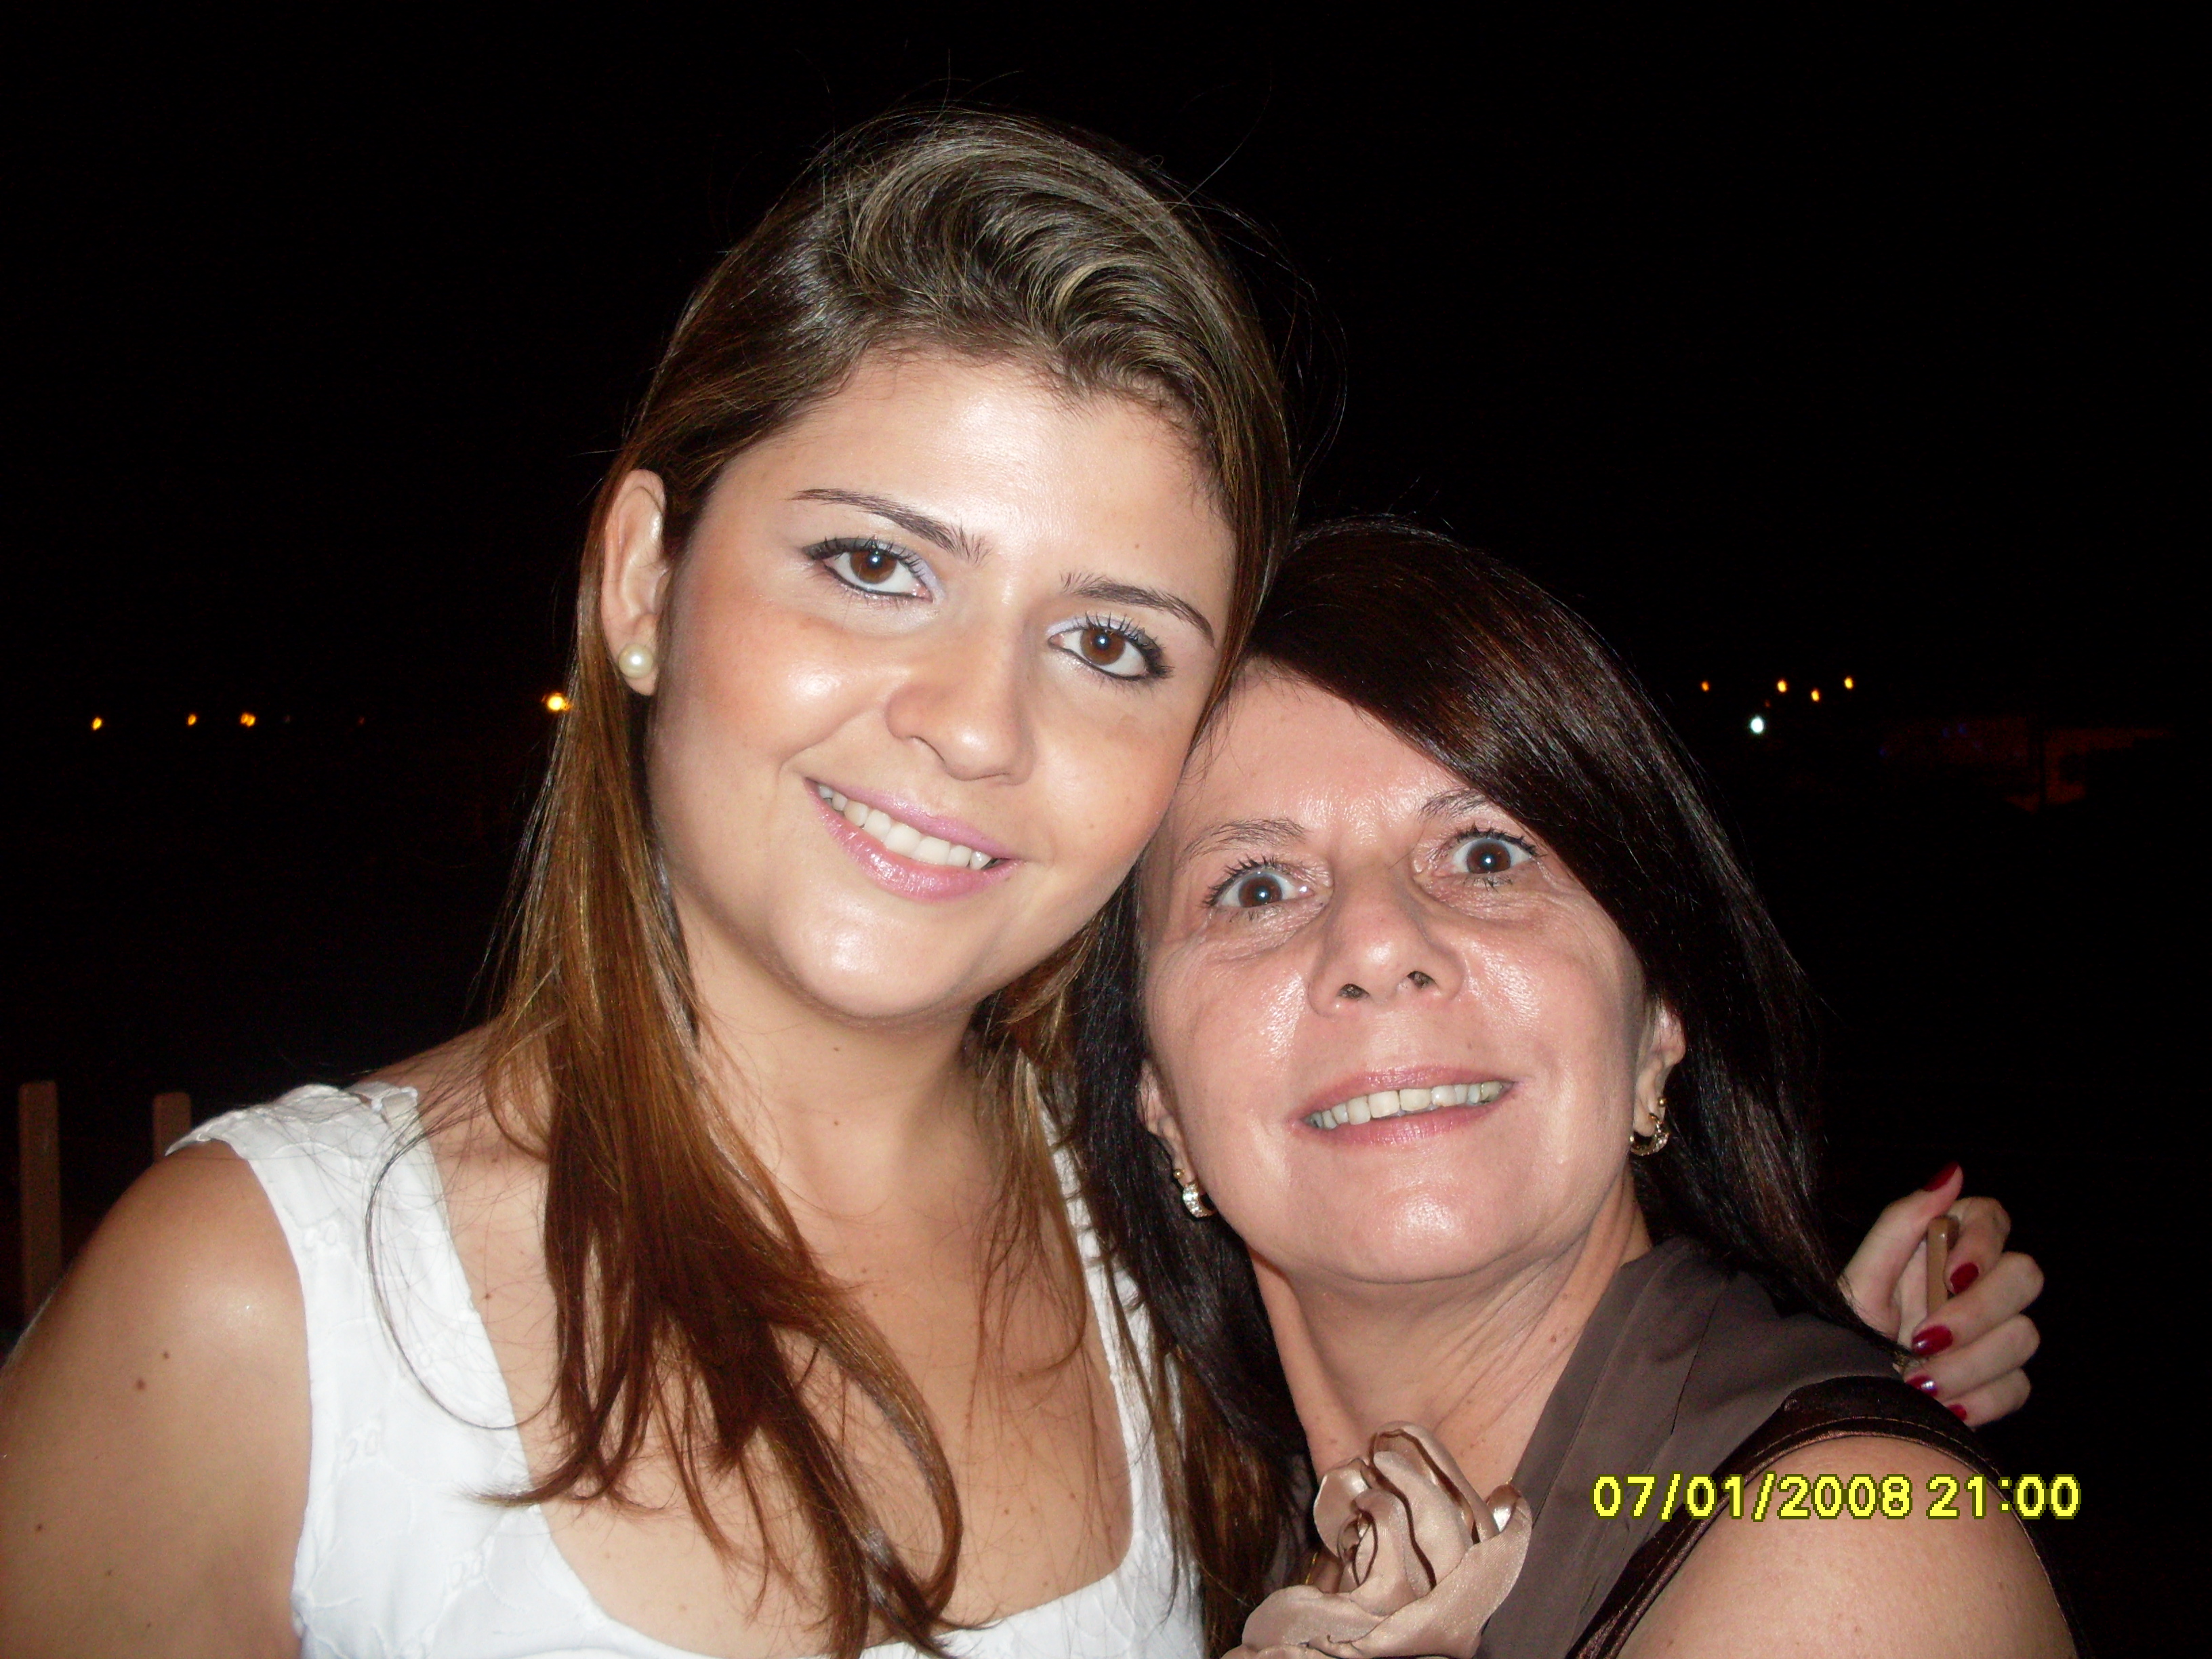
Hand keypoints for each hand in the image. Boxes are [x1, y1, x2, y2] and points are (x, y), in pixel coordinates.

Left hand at [1840, 1163, 2043, 1427]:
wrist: (1845, 1399)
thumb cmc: (1846, 1333)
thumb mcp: (1862, 1279)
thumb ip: (1902, 1223)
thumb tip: (1952, 1172)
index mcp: (1941, 1250)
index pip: (1993, 1218)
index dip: (1984, 1243)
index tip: (1952, 1275)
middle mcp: (1973, 1287)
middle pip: (2025, 1275)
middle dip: (1977, 1312)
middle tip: (1923, 1339)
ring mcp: (1992, 1335)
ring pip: (2024, 1336)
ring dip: (1967, 1364)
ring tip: (1917, 1381)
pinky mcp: (2000, 1382)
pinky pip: (2017, 1387)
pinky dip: (1977, 1400)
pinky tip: (1940, 1404)